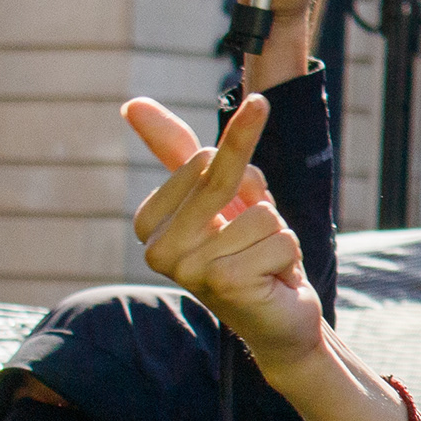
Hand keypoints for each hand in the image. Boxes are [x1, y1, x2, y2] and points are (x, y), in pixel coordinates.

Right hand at [131, 96, 323, 371]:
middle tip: (254, 237)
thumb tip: (132, 103)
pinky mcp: (222, 283)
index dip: (240, 175)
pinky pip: (281, 238)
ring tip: (262, 264)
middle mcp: (156, 248)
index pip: (202, 157)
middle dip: (258, 200)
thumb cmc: (248, 249)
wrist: (278, 317)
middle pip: (224, 176)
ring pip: (263, 212)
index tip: (232, 214)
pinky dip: (288, 256)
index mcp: (148, 222)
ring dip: (277, 236)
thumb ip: (177, 149)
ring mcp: (186, 269)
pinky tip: (270, 282)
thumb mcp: (221, 192)